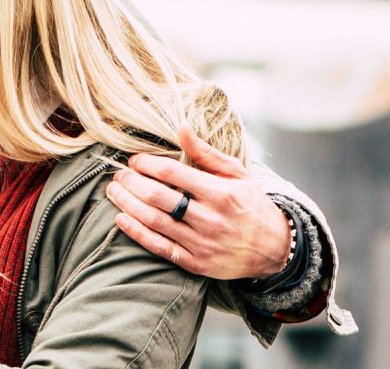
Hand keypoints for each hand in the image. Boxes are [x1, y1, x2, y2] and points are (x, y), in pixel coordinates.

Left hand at [105, 125, 290, 279]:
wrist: (276, 249)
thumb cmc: (252, 205)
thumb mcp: (237, 174)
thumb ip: (206, 153)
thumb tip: (181, 126)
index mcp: (220, 193)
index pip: (172, 174)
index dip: (147, 164)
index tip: (134, 160)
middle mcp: (210, 219)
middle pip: (158, 197)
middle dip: (131, 183)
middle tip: (119, 175)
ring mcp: (201, 243)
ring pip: (154, 221)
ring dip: (127, 204)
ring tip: (114, 191)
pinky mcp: (195, 263)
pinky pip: (158, 247)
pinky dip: (136, 232)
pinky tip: (121, 219)